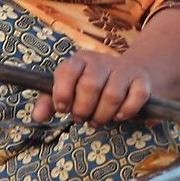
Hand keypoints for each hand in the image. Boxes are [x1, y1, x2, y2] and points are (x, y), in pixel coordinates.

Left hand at [35, 48, 155, 124]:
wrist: (126, 75)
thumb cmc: (89, 85)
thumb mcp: (68, 89)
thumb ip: (49, 102)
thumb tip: (37, 117)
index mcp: (78, 60)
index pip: (67, 72)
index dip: (63, 93)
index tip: (63, 109)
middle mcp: (101, 61)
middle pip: (90, 86)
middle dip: (83, 109)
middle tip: (81, 118)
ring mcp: (123, 69)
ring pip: (112, 96)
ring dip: (103, 115)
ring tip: (97, 120)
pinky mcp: (142, 80)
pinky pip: (136, 98)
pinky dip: (126, 112)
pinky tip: (118, 116)